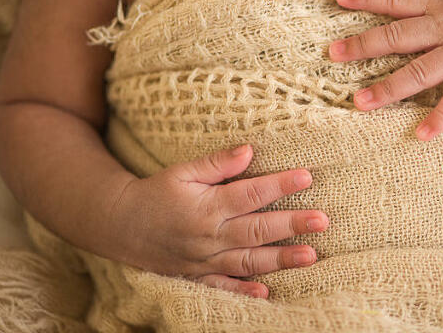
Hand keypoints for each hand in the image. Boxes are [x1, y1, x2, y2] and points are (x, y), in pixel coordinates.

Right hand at [112, 145, 328, 298]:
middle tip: (322, 220)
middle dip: (292, 225)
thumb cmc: (156, 192)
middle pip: (257, 230)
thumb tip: (249, 150)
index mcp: (207, 206)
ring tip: (311, 256)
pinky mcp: (196, 276)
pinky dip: (243, 291)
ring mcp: (203, 260)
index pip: (250, 194)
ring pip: (248, 261)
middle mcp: (208, 236)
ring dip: (281, 260)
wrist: (119, 224)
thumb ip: (216, 163)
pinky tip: (266, 292)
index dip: (280, 185)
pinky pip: (222, 288)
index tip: (306, 176)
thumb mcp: (182, 171)